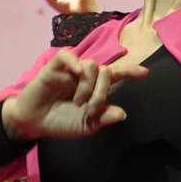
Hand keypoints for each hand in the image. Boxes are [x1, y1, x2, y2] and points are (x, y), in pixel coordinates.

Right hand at [1, 49, 146, 140]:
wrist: (35, 123)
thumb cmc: (61, 122)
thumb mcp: (86, 125)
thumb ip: (103, 119)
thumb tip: (122, 113)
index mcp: (95, 88)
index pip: (116, 75)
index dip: (130, 71)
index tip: (145, 73)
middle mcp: (85, 76)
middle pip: (106, 70)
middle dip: (103, 91)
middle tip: (91, 107)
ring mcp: (71, 70)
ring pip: (91, 65)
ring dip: (88, 85)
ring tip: (78, 101)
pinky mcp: (55, 67)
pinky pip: (68, 55)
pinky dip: (74, 62)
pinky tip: (74, 74)